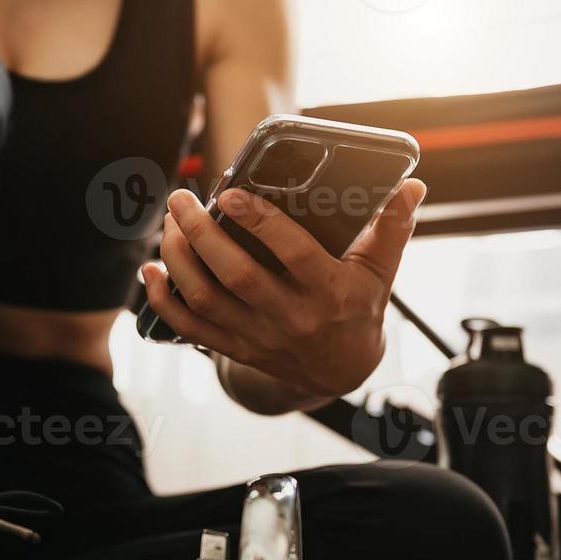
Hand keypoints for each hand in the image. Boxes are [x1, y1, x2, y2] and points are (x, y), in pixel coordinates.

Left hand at [140, 179, 427, 396]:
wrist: (338, 374)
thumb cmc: (357, 312)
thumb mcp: (379, 274)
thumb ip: (391, 230)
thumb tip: (411, 185)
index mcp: (327, 292)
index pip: (291, 254)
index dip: (259, 222)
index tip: (232, 193)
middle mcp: (289, 317)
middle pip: (236, 275)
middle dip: (202, 234)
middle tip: (181, 199)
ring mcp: (257, 336)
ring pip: (205, 298)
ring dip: (178, 260)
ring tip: (169, 224)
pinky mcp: (235, 347)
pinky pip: (189, 327)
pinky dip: (162, 301)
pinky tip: (149, 271)